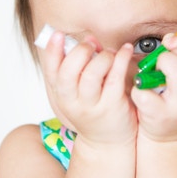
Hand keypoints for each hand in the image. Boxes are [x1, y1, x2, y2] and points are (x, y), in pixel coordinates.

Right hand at [40, 31, 136, 146]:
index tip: (58, 34)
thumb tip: (89, 40)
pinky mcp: (113, 106)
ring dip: (102, 56)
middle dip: (80, 51)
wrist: (108, 143)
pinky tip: (126, 50)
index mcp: (61, 95)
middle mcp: (72, 102)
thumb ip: (80, 67)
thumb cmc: (94, 111)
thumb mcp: (78, 93)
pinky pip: (115, 78)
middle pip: (68, 72)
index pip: (51, 71)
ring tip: (109, 53)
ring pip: (92, 74)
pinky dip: (121, 59)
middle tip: (90, 44)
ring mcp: (92, 106)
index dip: (52, 51)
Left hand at [131, 33, 176, 141]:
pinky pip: (147, 91)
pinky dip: (139, 85)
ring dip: (161, 63)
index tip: (170, 42)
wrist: (168, 137)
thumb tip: (171, 38)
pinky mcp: (159, 116)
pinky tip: (141, 88)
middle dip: (174, 53)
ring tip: (153, 71)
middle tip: (162, 57)